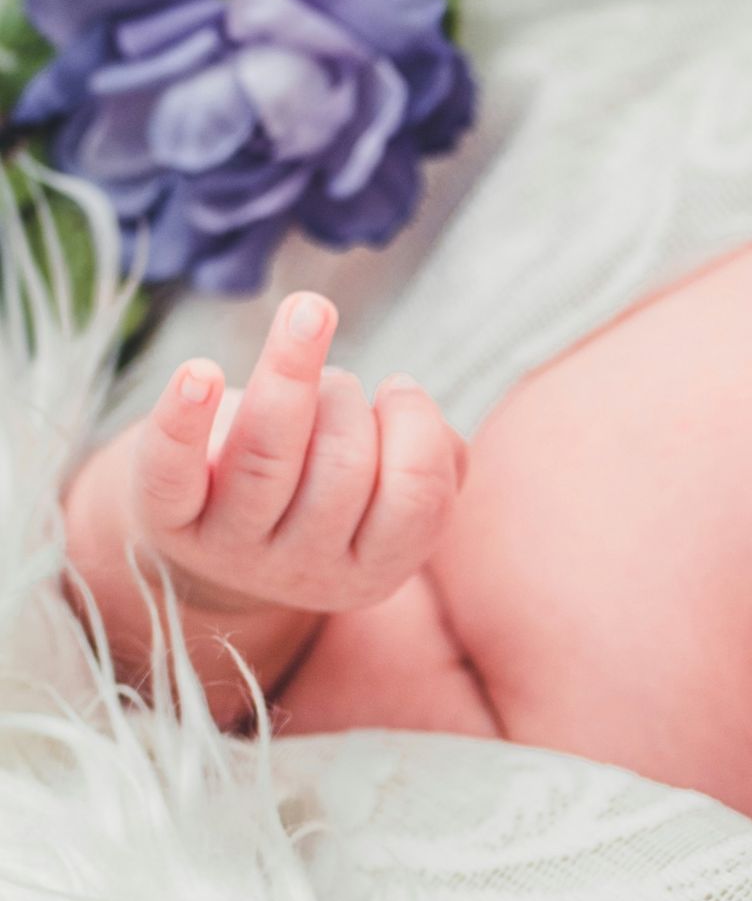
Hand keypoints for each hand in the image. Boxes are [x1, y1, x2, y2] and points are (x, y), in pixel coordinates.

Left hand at [128, 292, 466, 614]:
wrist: (212, 536)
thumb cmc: (320, 487)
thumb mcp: (388, 494)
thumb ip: (435, 461)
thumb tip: (413, 409)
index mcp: (374, 570)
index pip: (418, 497)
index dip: (416, 424)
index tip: (396, 389)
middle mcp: (305, 570)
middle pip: (345, 466)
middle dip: (346, 398)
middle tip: (333, 389)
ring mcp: (232, 548)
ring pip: (268, 454)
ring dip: (292, 371)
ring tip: (302, 330)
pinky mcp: (166, 515)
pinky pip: (172, 467)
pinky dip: (185, 416)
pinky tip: (202, 373)